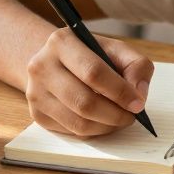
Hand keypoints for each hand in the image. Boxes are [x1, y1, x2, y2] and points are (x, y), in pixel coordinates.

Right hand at [25, 28, 153, 137]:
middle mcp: (41, 66)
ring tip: (120, 119)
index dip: (120, 91)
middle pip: (84, 102)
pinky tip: (102, 120)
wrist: (55, 61)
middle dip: (115, 114)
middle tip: (131, 115)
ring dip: (107, 126)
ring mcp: (35, 92)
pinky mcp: (37, 114)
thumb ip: (136, 65)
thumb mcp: (115, 49)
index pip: (93, 72)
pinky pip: (72, 132)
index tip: (138, 103)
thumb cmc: (90, 55)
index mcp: (62, 42)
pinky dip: (94, 131)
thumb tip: (138, 94)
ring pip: (78, 123)